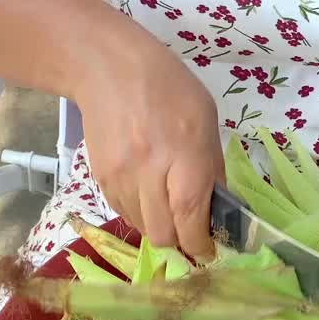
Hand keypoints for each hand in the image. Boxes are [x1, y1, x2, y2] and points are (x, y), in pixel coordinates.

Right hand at [75, 37, 222, 260]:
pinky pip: (122, 211)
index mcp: (184, 155)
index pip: (190, 218)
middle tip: (191, 234)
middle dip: (181, 242)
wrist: (107, 68)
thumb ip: (212, 166)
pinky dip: (139, 213)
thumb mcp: (205, 120)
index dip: (200, 243)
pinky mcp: (100, 178)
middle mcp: (150, 171)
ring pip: (141, 227)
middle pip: (163, 234)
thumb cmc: (168, 88)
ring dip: (159, 228)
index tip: (209, 250)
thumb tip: (218, 204)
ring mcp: (120, 177)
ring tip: (168, 210)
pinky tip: (147, 195)